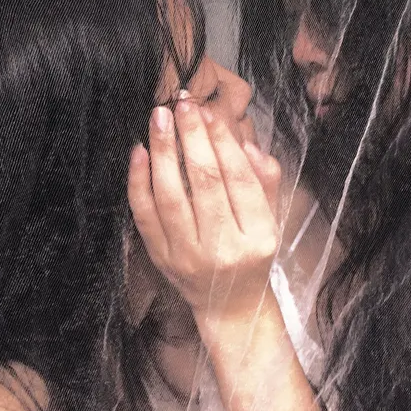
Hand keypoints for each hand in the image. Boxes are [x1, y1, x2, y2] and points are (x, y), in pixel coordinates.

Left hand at [127, 94, 280, 322]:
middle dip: (192, 137)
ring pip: (172, 196)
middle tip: (182, 104)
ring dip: (163, 152)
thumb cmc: (252, 255)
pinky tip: (139, 152)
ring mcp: (189, 257)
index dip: (222, 141)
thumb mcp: (272, 220)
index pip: (240, 179)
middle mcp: (225, 248)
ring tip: (159, 118)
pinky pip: (145, 217)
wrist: (230, 306)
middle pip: (206, 182)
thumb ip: (265, 181)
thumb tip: (248, 144)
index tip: (208, 112)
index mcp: (259, 236)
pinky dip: (138, 182)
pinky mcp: (162, 259)